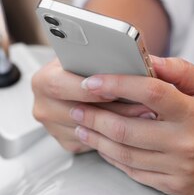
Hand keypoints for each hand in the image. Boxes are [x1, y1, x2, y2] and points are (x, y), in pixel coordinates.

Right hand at [32, 59, 153, 153]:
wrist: (85, 73)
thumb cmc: (91, 59)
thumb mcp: (93, 51)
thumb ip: (102, 55)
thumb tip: (126, 60)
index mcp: (44, 80)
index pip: (60, 86)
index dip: (89, 90)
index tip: (114, 91)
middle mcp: (44, 105)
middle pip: (78, 113)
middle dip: (114, 110)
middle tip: (143, 106)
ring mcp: (54, 127)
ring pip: (89, 130)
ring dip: (121, 124)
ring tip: (147, 114)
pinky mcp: (68, 141)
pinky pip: (94, 142)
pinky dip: (116, 134)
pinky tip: (136, 123)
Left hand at [69, 57, 193, 194]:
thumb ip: (179, 71)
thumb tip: (147, 59)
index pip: (150, 93)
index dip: (118, 84)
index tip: (93, 80)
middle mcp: (185, 142)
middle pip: (127, 129)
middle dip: (94, 116)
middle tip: (76, 105)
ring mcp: (178, 167)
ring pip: (124, 154)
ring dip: (97, 139)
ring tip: (82, 125)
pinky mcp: (173, 186)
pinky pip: (134, 172)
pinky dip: (113, 158)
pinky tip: (102, 146)